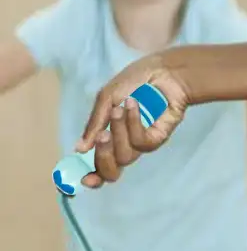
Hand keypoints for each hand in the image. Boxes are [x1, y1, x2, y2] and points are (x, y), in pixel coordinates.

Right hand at [75, 58, 189, 186]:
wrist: (162, 71)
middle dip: (103, 156)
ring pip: (125, 156)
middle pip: (111, 171)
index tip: (83, 180)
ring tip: (120, 108)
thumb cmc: (134, 82)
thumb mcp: (107, 99)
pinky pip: (142, 143)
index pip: (99, 165)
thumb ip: (94, 124)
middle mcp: (125, 144)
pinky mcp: (159, 137)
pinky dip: (134, 123)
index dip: (92, 176)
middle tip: (102, 136)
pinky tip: (134, 105)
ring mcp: (142, 142)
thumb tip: (80, 150)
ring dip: (118, 131)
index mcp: (109, 137)